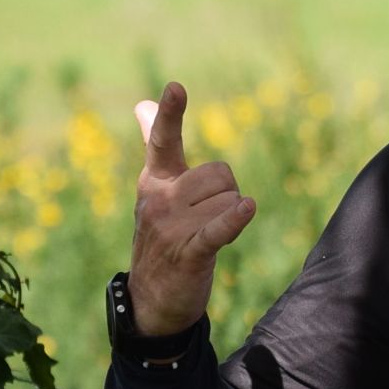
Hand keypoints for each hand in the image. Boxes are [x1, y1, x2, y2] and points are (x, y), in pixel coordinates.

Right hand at [127, 80, 254, 338]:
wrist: (151, 300)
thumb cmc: (162, 237)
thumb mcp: (156, 191)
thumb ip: (155, 146)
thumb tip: (141, 103)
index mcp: (154, 181)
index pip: (163, 141)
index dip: (170, 114)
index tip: (176, 87)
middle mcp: (159, 200)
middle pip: (220, 173)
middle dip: (227, 193)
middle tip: (208, 219)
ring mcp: (171, 227)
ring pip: (228, 199)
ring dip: (231, 218)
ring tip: (208, 237)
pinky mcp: (188, 253)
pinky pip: (217, 228)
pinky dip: (233, 220)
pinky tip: (247, 209)